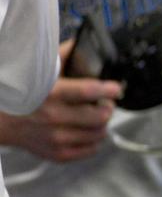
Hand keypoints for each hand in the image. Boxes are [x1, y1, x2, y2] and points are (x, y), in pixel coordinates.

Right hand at [0, 41, 120, 161]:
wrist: (3, 120)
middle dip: (108, 107)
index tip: (116, 88)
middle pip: (100, 116)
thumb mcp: (41, 69)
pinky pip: (90, 150)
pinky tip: (88, 130)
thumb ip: (65, 55)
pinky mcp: (56, 153)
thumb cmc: (25, 92)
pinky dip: (94, 140)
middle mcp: (54, 118)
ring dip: (102, 124)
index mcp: (52, 93)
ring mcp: (56, 138)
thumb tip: (85, 43)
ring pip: (99, 134)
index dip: (109, 89)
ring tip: (96, 116)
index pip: (89, 91)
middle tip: (105, 102)